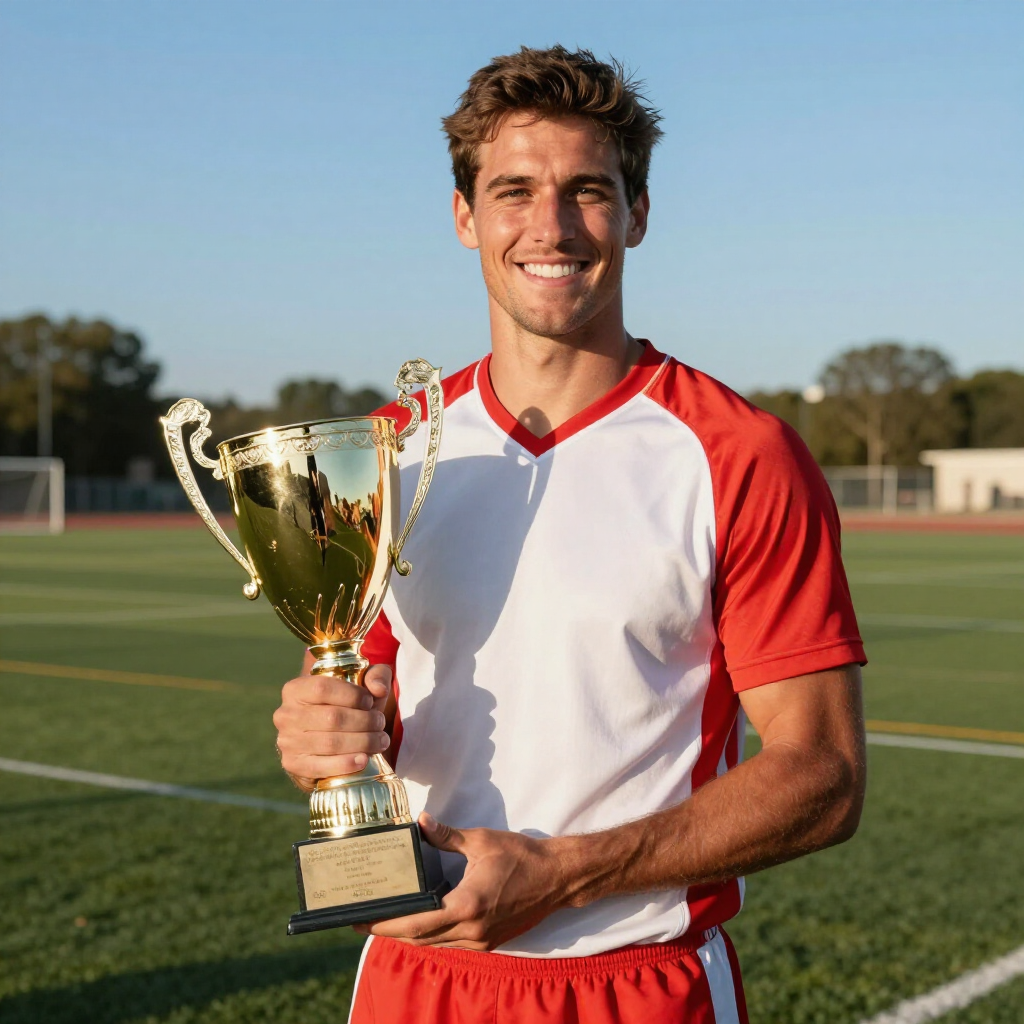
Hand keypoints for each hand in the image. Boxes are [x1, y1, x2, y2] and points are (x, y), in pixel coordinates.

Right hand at [272, 664, 391, 790]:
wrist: (328, 740)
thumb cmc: (346, 705)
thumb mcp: (361, 683)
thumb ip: (375, 676)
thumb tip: (379, 689)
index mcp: (295, 689)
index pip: (322, 688)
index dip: (352, 695)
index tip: (370, 701)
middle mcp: (286, 715)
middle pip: (331, 717)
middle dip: (364, 721)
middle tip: (380, 723)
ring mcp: (287, 741)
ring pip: (330, 742)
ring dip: (362, 742)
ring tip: (380, 741)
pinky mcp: (293, 765)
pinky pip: (320, 766)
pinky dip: (345, 764)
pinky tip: (363, 760)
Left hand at [355, 812, 569, 950]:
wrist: (557, 877)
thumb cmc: (521, 856)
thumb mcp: (481, 841)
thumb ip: (447, 836)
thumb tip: (421, 821)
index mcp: (467, 906)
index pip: (416, 924)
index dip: (385, 925)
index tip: (362, 921)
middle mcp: (472, 931)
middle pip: (420, 940)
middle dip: (390, 932)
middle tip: (365, 921)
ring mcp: (482, 941)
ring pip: (435, 944)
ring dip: (410, 936)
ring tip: (387, 921)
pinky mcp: (490, 942)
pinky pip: (452, 943)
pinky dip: (432, 936)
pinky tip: (421, 921)